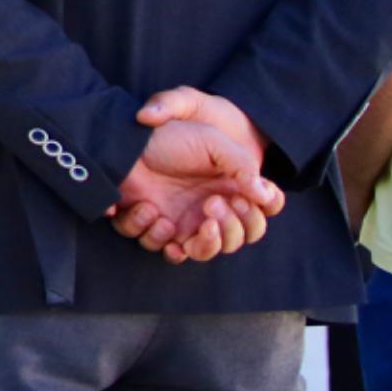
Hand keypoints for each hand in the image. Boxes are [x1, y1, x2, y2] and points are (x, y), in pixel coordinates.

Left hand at [110, 96, 283, 264]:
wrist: (128, 142)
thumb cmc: (172, 138)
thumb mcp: (213, 142)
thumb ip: (243, 166)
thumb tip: (263, 195)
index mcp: (230, 191)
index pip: (259, 219)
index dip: (256, 217)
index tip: (241, 199)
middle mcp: (211, 210)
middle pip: (238, 240)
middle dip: (230, 227)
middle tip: (211, 203)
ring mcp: (184, 221)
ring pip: (205, 252)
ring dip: (199, 239)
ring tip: (175, 216)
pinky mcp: (157, 228)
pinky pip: (167, 250)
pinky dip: (158, 238)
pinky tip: (151, 213)